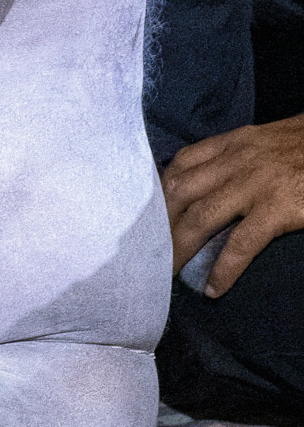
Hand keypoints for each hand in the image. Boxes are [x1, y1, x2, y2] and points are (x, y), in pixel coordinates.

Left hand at [163, 113, 303, 294]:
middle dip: (160, 222)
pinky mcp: (276, 209)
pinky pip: (240, 243)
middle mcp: (236, 160)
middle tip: (150, 249)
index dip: (162, 188)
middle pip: (181, 191)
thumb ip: (240, 154)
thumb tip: (217, 177)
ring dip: (180, 246)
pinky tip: (214, 288)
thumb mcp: (266, 139)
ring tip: (169, 272)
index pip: (182, 162)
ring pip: (201, 217)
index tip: (151, 211)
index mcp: (234, 142)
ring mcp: (254, 185)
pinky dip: (224, 269)